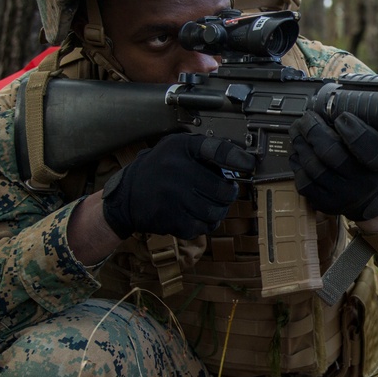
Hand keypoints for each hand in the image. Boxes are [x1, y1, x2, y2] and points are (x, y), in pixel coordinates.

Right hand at [102, 133, 255, 239]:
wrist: (127, 196)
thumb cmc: (161, 169)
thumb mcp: (179, 148)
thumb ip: (208, 150)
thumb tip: (243, 160)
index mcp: (181, 148)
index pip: (217, 150)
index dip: (238, 158)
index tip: (250, 165)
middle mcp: (176, 170)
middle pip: (223, 191)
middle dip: (228, 195)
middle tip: (224, 193)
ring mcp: (172, 196)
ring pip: (215, 212)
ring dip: (218, 212)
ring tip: (210, 205)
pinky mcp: (169, 219)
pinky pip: (200, 228)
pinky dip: (203, 225)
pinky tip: (196, 216)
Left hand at [289, 111, 377, 221]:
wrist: (368, 196)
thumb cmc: (371, 162)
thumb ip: (371, 125)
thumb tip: (339, 102)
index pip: (370, 149)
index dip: (353, 131)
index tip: (341, 117)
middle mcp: (364, 183)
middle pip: (332, 155)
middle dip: (314, 131)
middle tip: (307, 118)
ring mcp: (343, 195)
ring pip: (313, 167)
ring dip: (300, 143)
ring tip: (297, 130)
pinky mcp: (325, 203)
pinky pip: (304, 182)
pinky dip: (297, 162)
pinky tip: (298, 150)